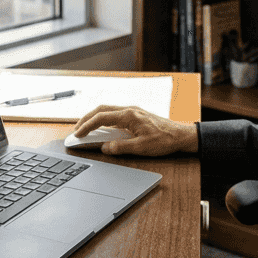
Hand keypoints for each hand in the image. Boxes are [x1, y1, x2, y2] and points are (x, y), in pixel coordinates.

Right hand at [72, 105, 197, 155]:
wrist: (181, 136)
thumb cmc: (165, 140)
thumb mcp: (142, 147)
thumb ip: (121, 147)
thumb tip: (105, 148)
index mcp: (129, 115)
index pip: (101, 117)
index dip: (86, 126)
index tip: (77, 134)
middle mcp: (129, 110)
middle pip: (101, 110)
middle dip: (86, 119)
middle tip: (76, 130)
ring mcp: (133, 111)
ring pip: (107, 110)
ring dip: (94, 118)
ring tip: (85, 129)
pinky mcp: (136, 116)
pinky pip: (115, 114)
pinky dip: (104, 120)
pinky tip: (101, 128)